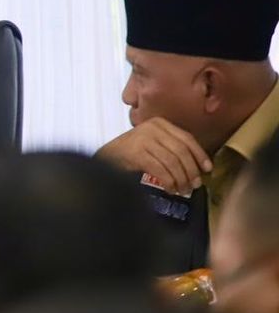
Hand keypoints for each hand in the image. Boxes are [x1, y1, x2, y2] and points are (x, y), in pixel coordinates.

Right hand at [96, 117, 212, 193]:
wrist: (104, 158)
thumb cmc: (132, 153)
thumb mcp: (154, 143)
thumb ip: (171, 148)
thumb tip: (199, 166)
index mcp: (159, 122)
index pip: (186, 138)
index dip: (199, 154)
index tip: (207, 169)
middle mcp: (152, 127)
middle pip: (181, 151)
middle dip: (191, 170)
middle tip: (195, 185)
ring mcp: (143, 139)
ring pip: (172, 161)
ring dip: (181, 179)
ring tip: (182, 190)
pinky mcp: (136, 153)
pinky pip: (160, 169)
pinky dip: (169, 181)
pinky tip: (170, 188)